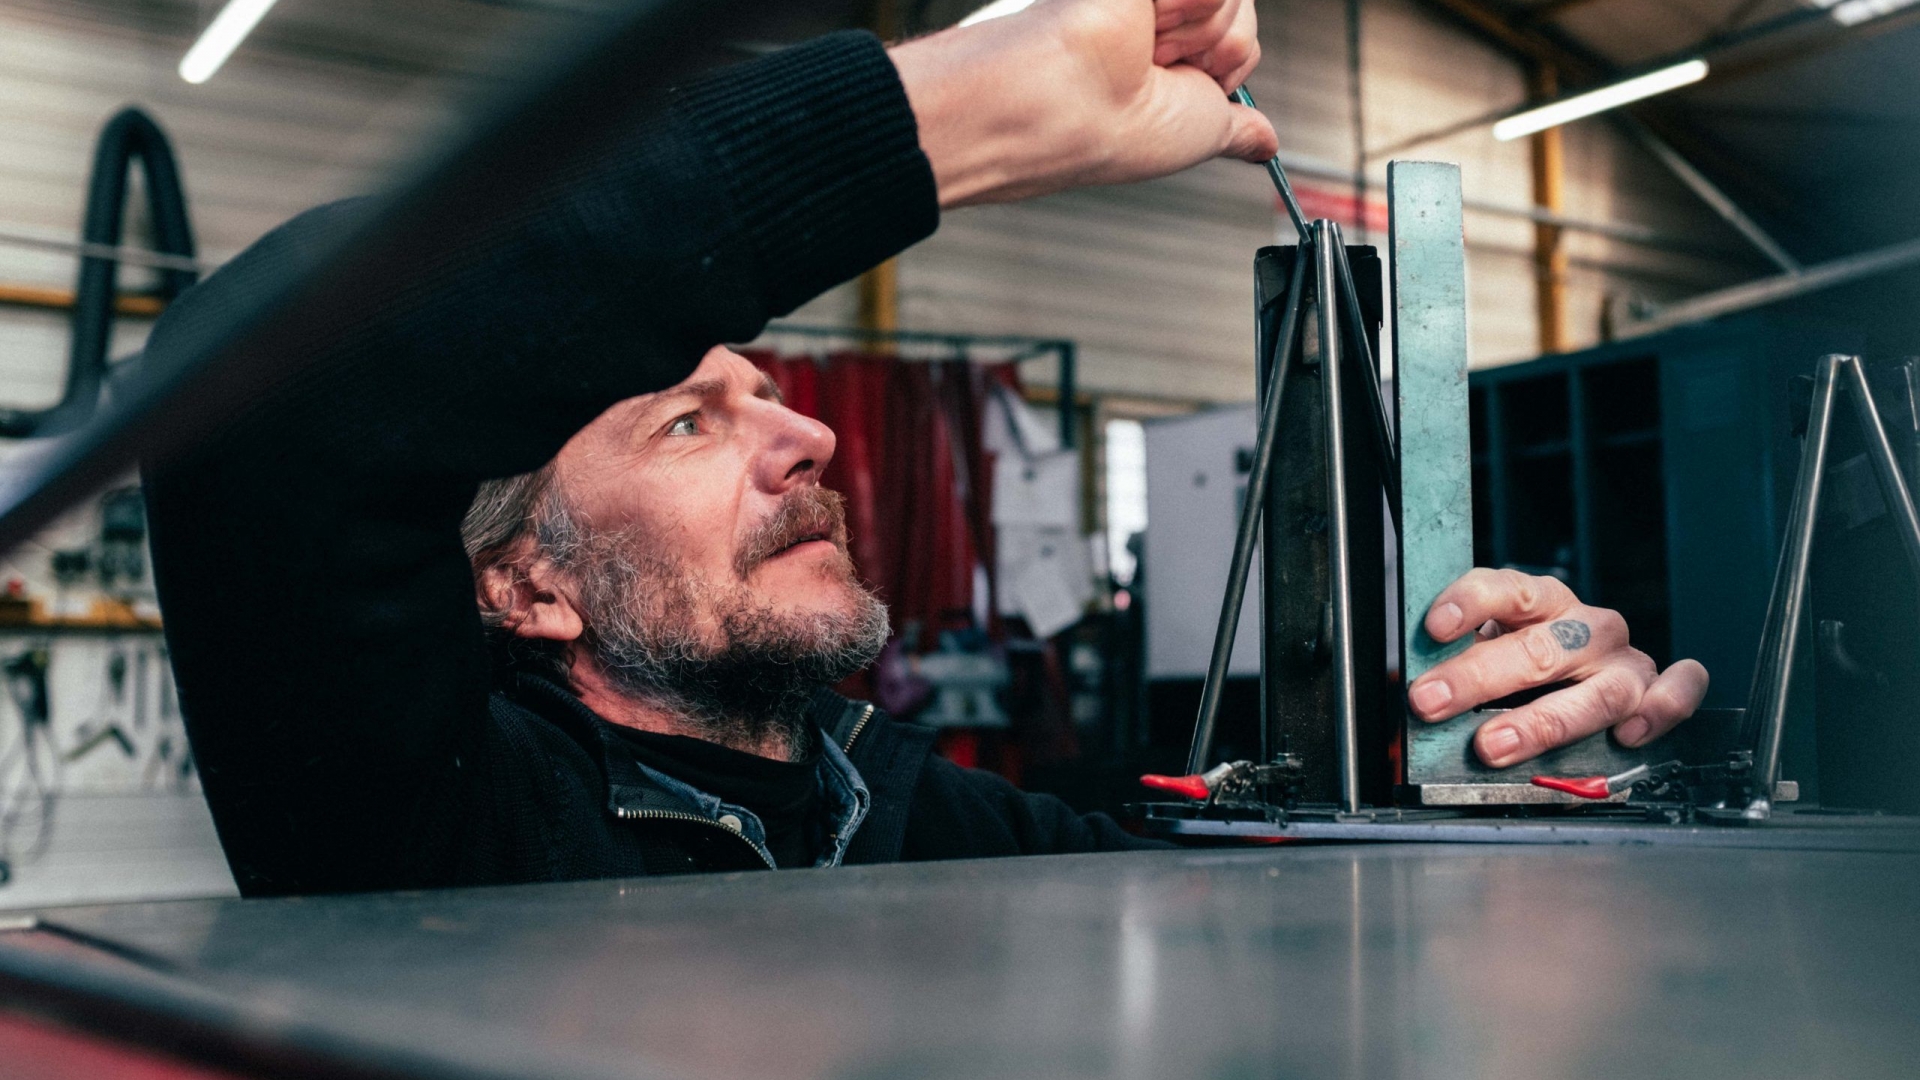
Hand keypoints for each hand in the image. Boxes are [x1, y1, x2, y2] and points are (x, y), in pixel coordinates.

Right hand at [890, 0, 1276, 207]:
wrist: (1074, 103)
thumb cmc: (1119, 130)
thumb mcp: (1203, 136)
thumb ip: (1238, 128)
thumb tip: (1265, 144)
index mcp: (1171, 58)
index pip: (1240, 39)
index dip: (1228, 64)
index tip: (1188, 86)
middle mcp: (1160, 20)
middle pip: (1241, 12)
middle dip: (1217, 46)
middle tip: (1162, 67)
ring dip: (1198, 28)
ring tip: (1146, 48)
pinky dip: (1192, 5)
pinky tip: (1145, 22)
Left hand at [1406, 568, 1709, 768]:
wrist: (1574, 682)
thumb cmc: (1519, 671)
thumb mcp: (1479, 658)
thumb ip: (1450, 668)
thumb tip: (1406, 691)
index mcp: (1537, 601)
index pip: (1503, 589)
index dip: (1468, 604)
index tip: (1433, 628)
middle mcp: (1584, 626)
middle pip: (1537, 648)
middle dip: (1477, 678)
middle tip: (1429, 701)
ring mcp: (1623, 660)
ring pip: (1595, 690)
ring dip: (1541, 721)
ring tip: (1492, 745)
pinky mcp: (1656, 690)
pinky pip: (1678, 691)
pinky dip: (1662, 709)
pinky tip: (1629, 735)